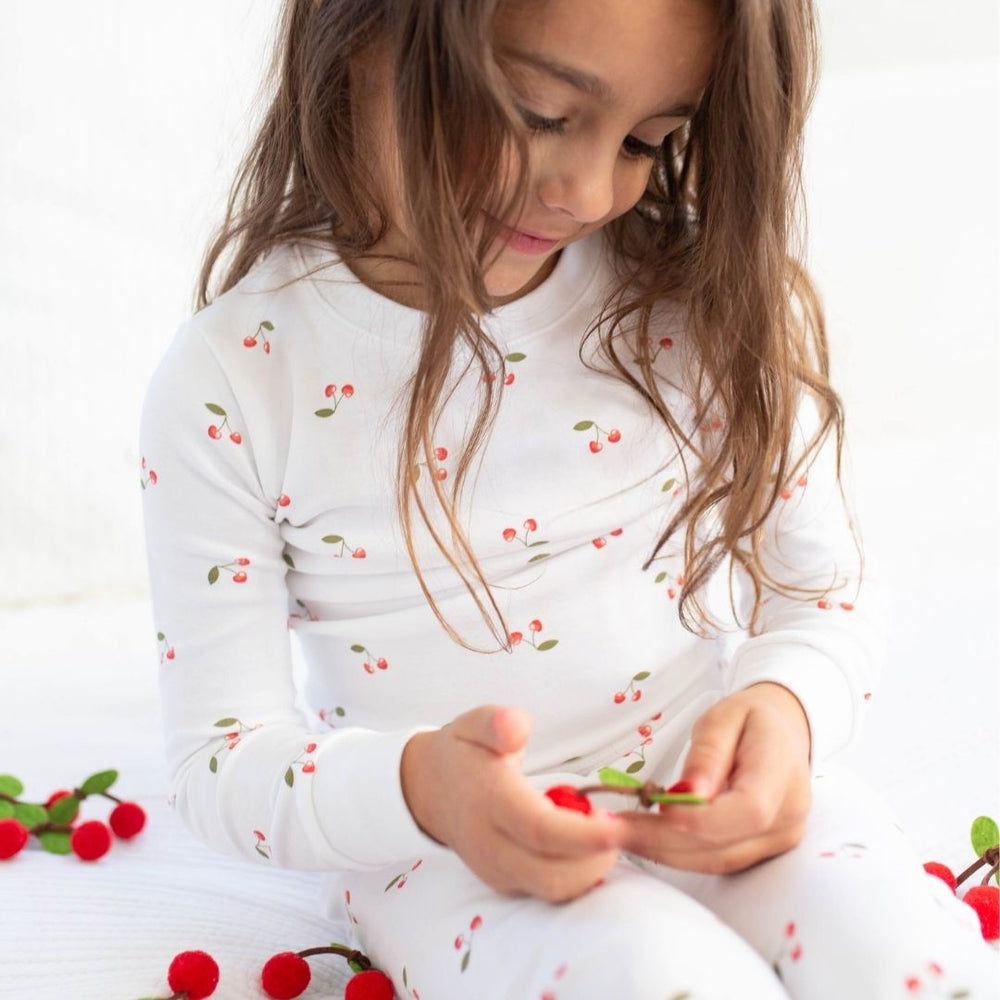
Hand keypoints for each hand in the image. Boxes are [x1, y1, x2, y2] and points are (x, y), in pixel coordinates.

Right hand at [401, 705, 623, 901]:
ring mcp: (497, 870)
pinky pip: (548, 892)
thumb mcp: (475, 723)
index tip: (617, 825)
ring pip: (554, 890)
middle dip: (597, 859)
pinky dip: (577, 876)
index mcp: (489, 802)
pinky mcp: (506, 883)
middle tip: (619, 826)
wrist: (428, 790)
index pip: (540, 831)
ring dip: (590, 869)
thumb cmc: (463, 753)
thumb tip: (516, 727)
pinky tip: (587, 846)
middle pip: (553, 875)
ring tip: (604, 833)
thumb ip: (497, 723)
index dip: (583, 835)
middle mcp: (491, 845)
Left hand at [617, 682, 811, 873]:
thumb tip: (687, 794)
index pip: (749, 810)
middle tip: (611, 826)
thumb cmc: (752, 720)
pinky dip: (677, 853)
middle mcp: (788, 817)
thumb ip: (708, 754)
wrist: (784, 733)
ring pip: (716, 859)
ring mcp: (778, 840)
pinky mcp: (760, 852)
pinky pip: (716, 860)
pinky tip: (642, 838)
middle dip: (663, 838)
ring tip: (616, 832)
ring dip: (662, 850)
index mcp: (781, 774)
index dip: (703, 818)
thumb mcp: (724, 718)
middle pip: (724, 843)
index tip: (659, 808)